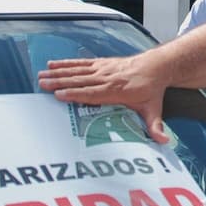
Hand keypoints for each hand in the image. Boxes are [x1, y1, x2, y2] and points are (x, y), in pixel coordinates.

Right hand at [39, 56, 170, 143]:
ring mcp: (104, 69)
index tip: (59, 95)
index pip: (93, 93)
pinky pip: (81, 63)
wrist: (156, 66)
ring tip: (42, 75)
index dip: (76, 94)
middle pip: (80, 81)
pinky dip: (67, 63)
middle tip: (43, 84)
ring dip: (59, 73)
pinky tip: (53, 64)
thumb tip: (163, 141)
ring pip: (77, 71)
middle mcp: (108, 78)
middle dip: (60, 83)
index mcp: (117, 91)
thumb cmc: (152, 90)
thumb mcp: (154, 109)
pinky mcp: (101, 63)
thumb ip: (155, 126)